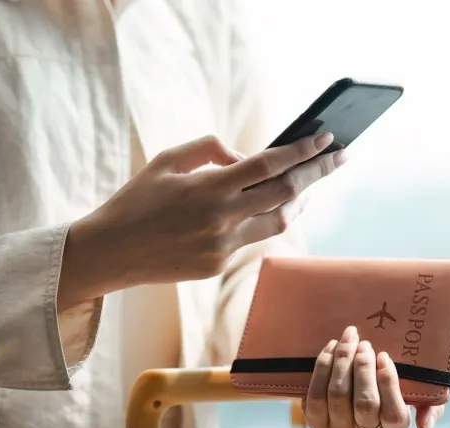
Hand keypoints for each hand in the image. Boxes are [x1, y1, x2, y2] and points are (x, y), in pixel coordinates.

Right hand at [58, 133, 345, 309]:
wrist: (109, 252)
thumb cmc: (135, 199)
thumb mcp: (167, 160)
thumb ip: (210, 150)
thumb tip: (246, 157)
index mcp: (208, 188)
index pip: (269, 165)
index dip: (302, 151)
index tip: (327, 138)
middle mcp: (221, 220)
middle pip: (286, 194)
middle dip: (318, 173)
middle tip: (340, 157)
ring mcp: (222, 248)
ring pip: (278, 222)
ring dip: (300, 201)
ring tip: (313, 184)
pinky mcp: (217, 266)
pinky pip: (253, 239)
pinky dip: (268, 218)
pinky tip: (276, 206)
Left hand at [303, 326, 445, 427]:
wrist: (361, 381)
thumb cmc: (397, 387)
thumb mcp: (423, 397)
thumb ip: (431, 410)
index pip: (394, 415)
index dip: (388, 384)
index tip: (384, 356)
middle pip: (364, 403)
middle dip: (363, 368)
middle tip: (365, 344)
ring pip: (338, 397)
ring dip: (342, 363)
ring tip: (349, 340)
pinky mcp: (316, 423)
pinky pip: (315, 396)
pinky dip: (323, 368)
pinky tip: (331, 349)